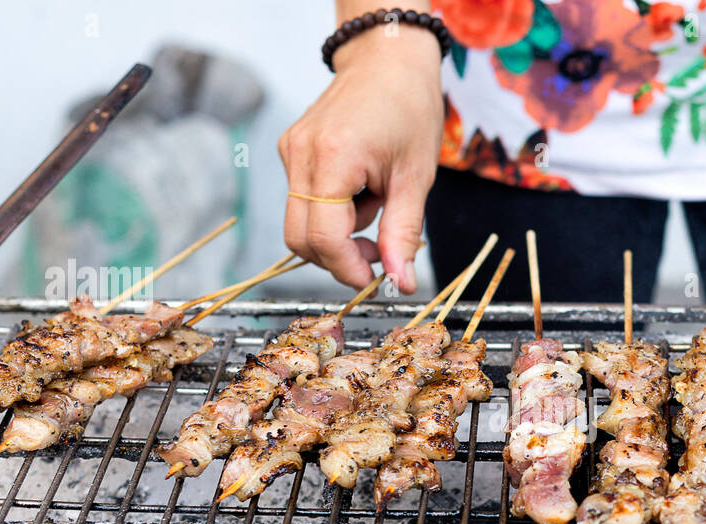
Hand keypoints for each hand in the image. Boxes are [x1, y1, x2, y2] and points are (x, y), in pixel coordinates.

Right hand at [278, 26, 442, 292]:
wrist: (387, 59)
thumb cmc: (409, 109)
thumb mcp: (416, 178)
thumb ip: (403, 234)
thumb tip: (401, 283)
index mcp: (333, 158)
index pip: (323, 238)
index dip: (348, 268)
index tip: (374, 279)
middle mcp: (301, 154)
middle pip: (300, 239)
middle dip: (340, 256)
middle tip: (379, 248)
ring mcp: (290, 150)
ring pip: (301, 223)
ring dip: (339, 230)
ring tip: (376, 200)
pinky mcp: (290, 149)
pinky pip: (303, 200)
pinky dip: (332, 208)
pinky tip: (360, 185)